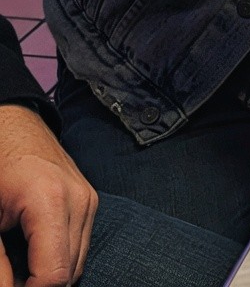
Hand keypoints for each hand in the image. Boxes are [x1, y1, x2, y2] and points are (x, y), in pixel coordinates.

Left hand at [0, 105, 97, 286]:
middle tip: (10, 275)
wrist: (14, 127)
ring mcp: (89, 199)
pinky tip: (32, 251)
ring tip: (17, 265)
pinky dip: (58, 258)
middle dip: (38, 284)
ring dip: (49, 274)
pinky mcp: (90, 200)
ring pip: (77, 263)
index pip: (54, 275)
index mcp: (50, 201)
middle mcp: (79, 200)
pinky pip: (79, 246)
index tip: (8, 286)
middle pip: (69, 273)